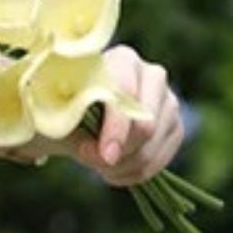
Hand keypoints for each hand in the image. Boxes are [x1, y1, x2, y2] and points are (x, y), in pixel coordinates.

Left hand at [65, 43, 182, 185]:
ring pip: (153, 145)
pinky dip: (137, 173)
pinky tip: (116, 172)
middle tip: (94, 162)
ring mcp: (168, 101)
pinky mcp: (174, 126)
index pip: (126, 93)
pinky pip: (162, 158)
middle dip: (120, 153)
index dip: (116, 129)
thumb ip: (77, 131)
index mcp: (122, 60)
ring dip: (125, 166)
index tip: (104, 156)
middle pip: (146, 124)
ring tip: (101, 168)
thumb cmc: (62, 108)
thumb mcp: (58, 115)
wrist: (76, 116)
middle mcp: (152, 75)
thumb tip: (103, 153)